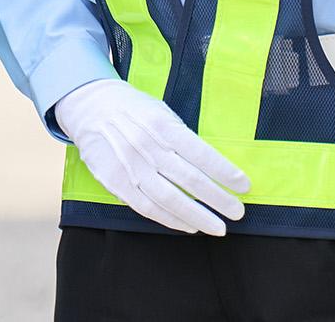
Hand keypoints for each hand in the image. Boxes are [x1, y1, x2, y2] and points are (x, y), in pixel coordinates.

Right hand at [52, 79, 248, 235]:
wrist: (90, 107)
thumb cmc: (134, 109)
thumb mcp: (162, 112)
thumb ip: (183, 138)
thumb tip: (213, 166)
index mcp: (163, 126)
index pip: (201, 154)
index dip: (225, 172)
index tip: (244, 186)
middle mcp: (148, 148)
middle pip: (190, 180)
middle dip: (218, 199)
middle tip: (238, 212)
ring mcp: (131, 167)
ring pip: (170, 199)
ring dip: (197, 216)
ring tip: (217, 227)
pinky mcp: (117, 182)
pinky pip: (148, 207)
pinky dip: (171, 220)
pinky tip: (189, 226)